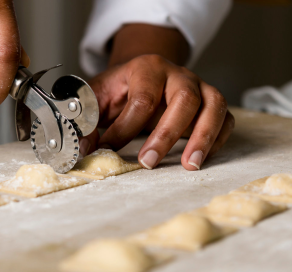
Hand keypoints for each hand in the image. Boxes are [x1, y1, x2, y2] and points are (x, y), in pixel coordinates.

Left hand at [81, 54, 234, 170]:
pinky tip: (203, 157)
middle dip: (166, 134)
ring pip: (213, 106)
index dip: (125, 128)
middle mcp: (178, 75)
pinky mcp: (211, 103)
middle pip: (184, 99)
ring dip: (203, 137)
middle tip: (148, 162)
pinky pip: (225, 118)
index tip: (108, 149)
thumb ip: (87, 119)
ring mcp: (199, 87)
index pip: (142, 99)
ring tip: (190, 166)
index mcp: (147, 69)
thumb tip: (84, 149)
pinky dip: (219, 138)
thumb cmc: (120, 89)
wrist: (142, 74)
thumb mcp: (97, 97)